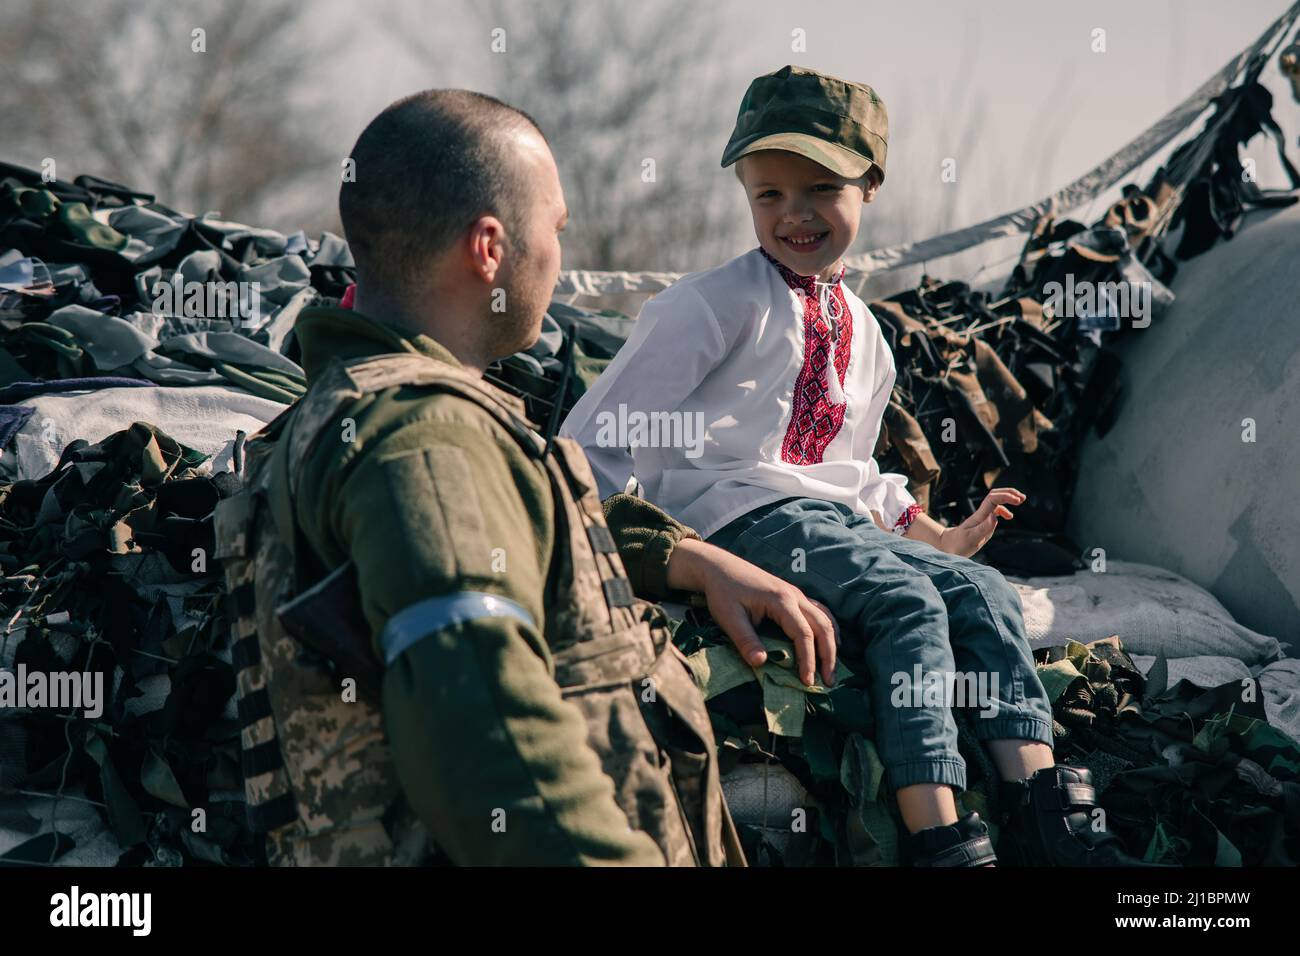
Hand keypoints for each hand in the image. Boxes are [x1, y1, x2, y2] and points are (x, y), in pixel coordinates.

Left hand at [666, 538, 837, 685]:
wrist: (719, 567)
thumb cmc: (723, 592)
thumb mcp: (729, 617)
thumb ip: (746, 641)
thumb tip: (761, 664)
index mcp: (781, 600)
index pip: (803, 634)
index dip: (808, 659)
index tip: (806, 681)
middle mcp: (794, 595)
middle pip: (822, 626)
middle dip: (828, 656)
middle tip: (829, 682)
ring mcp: (796, 593)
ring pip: (825, 618)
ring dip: (832, 643)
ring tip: (831, 668)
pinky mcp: (793, 594)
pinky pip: (820, 611)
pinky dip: (829, 628)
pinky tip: (832, 642)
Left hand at [938, 487, 1024, 556]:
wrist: (946, 546)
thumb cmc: (958, 545)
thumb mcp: (972, 539)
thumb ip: (984, 528)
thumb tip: (995, 516)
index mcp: (980, 516)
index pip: (993, 499)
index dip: (1006, 496)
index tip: (1018, 500)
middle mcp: (981, 514)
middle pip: (995, 495)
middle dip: (1009, 493)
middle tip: (1022, 497)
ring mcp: (982, 517)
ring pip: (995, 501)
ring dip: (1008, 498)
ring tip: (1021, 500)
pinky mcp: (982, 522)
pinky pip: (994, 510)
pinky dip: (1004, 509)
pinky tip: (1010, 516)